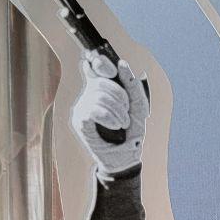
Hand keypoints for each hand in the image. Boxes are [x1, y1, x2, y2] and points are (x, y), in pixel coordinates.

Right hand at [71, 54, 148, 176]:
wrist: (127, 156)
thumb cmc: (132, 130)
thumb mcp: (139, 105)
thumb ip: (132, 85)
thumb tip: (122, 63)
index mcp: (103, 87)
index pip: (95, 65)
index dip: (101, 63)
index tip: (112, 70)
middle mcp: (90, 94)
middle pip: (102, 82)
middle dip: (121, 97)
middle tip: (126, 114)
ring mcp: (82, 107)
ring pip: (99, 96)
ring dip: (118, 111)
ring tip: (123, 124)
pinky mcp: (79, 121)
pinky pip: (93, 110)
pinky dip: (108, 117)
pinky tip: (115, 126)